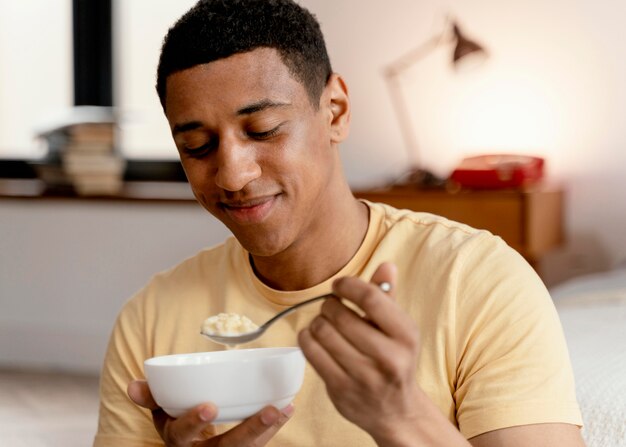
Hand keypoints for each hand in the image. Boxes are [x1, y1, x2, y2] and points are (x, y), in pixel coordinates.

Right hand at [127, 380, 293, 445]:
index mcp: (177, 440)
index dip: (194, 423)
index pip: (182, 435)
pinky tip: (288, 407)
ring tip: (284, 407)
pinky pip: (259, 444)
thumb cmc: (178, 422)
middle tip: (269, 411)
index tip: (210, 406)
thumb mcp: (161, 413)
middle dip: (249, 431)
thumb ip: (151, 397)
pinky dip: (274, 427)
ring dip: (268, 429)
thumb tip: (133, 385)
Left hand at [298, 262, 424, 444]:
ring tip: (325, 324)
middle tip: (332, 308)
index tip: (340, 285)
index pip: (371, 298)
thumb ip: (388, 296)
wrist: (396, 412)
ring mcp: (363, 377)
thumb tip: (386, 265)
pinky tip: (315, 337)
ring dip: (318, 321)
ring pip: (323, 332)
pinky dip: (307, 338)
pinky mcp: (340, 390)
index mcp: (406, 336)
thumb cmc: (394, 360)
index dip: (348, 285)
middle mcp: (389, 358)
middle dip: (330, 305)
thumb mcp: (399, 329)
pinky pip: (311, 352)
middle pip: (341, 315)